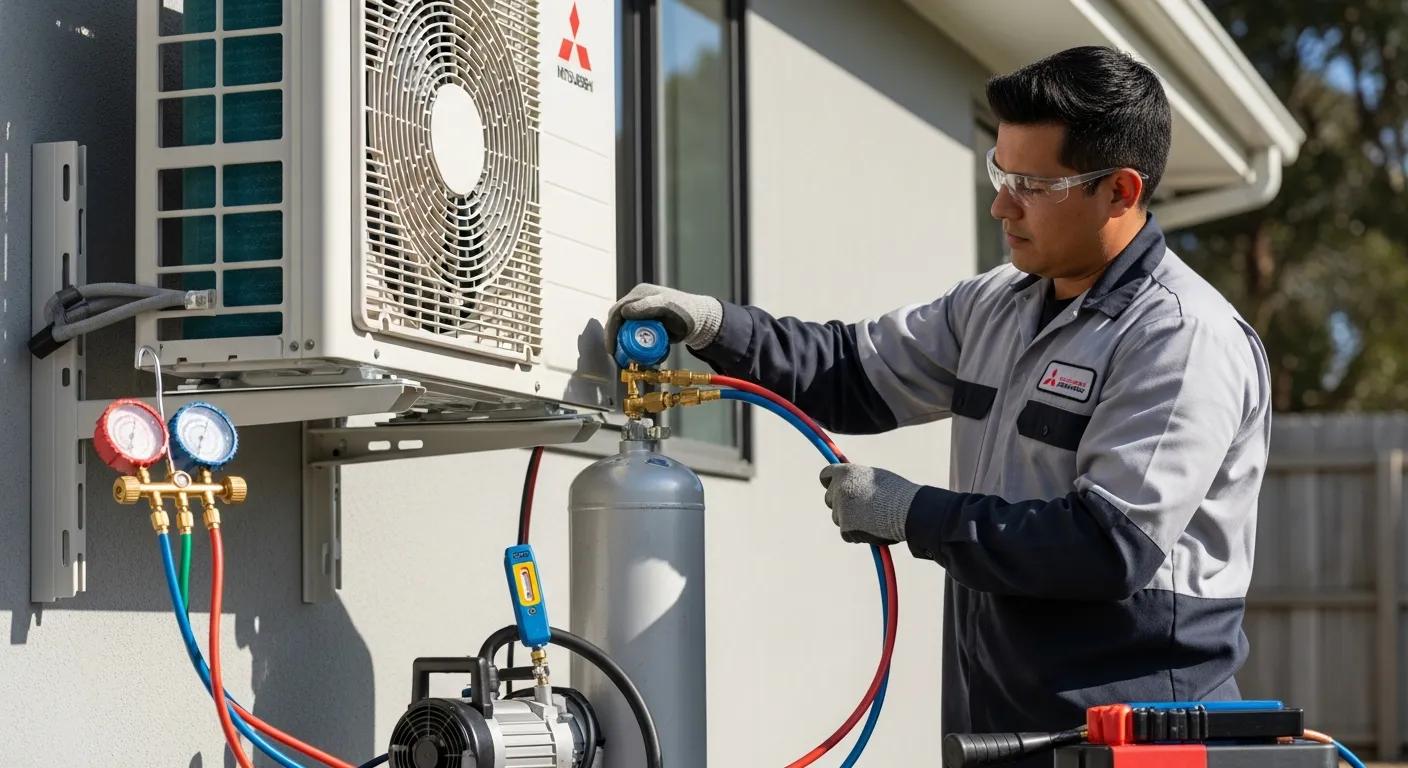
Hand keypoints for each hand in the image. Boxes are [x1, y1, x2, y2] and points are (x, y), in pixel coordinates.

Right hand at [606, 283, 723, 354]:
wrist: (700, 321)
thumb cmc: (686, 311)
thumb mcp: (666, 306)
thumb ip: (646, 306)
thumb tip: (624, 311)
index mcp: (639, 294)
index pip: (618, 311)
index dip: (611, 329)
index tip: (611, 347)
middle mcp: (637, 302)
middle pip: (618, 320)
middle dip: (614, 338)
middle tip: (614, 354)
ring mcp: (641, 312)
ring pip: (624, 328)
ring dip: (622, 342)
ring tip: (622, 357)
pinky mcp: (647, 323)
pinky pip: (634, 333)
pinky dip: (632, 344)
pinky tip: (633, 354)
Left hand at [819, 464, 921, 544]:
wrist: (907, 511)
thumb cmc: (898, 493)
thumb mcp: (875, 478)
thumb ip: (857, 481)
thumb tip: (851, 487)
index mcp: (846, 473)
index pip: (825, 476)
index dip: (830, 483)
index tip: (833, 487)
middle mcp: (838, 490)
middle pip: (829, 499)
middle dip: (840, 504)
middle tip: (860, 509)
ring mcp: (840, 510)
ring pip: (838, 518)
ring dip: (850, 520)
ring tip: (874, 518)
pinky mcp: (845, 529)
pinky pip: (847, 534)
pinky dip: (858, 534)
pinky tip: (874, 529)